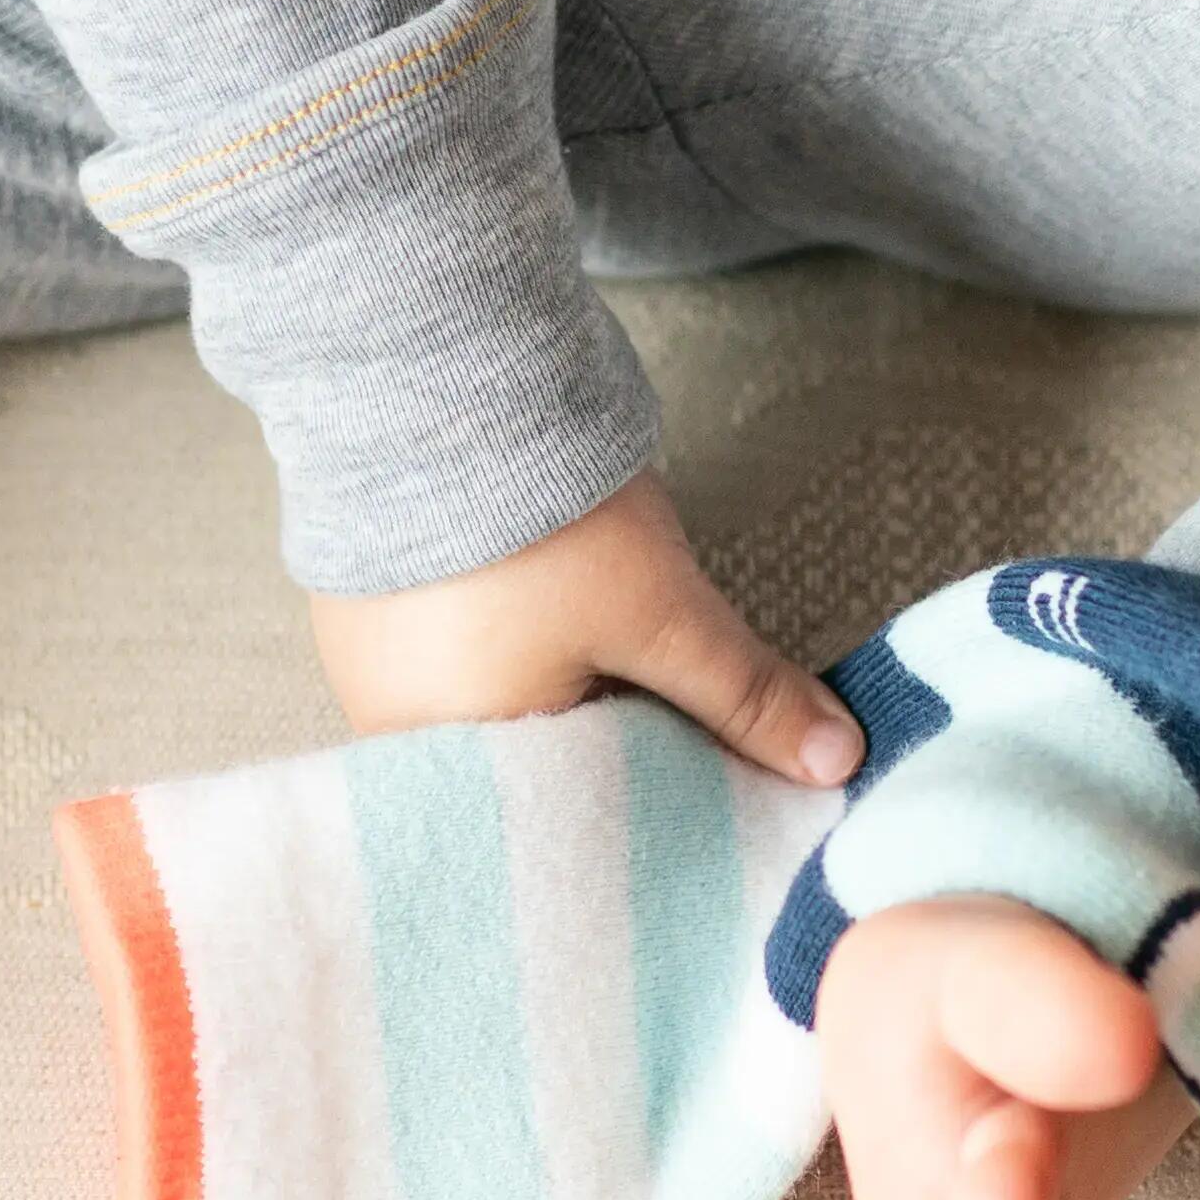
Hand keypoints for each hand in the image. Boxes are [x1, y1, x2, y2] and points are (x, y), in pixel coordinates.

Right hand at [309, 473, 859, 781]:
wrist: (432, 377)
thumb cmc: (536, 515)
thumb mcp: (663, 613)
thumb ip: (746, 698)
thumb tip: (838, 763)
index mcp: (457, 772)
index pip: (576, 822)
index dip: (652, 803)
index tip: (717, 784)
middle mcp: (394, 741)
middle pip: (533, 772)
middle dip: (608, 746)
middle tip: (673, 705)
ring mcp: (368, 676)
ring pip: (496, 714)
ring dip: (556, 691)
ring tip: (604, 646)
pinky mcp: (362, 615)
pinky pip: (452, 663)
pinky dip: (508, 650)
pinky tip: (548, 614)